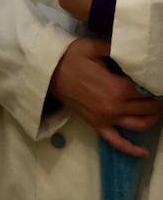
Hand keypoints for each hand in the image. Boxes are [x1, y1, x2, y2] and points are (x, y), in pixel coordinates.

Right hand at [49, 36, 162, 156]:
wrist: (47, 71)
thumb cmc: (70, 57)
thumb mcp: (94, 47)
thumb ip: (116, 48)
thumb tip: (134, 48)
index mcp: (117, 87)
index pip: (146, 90)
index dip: (155, 87)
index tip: (159, 82)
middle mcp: (115, 107)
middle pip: (146, 108)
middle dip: (158, 102)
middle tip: (160, 95)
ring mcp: (106, 118)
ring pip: (138, 125)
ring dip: (153, 120)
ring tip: (159, 112)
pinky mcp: (97, 125)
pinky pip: (116, 141)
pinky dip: (131, 149)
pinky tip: (143, 152)